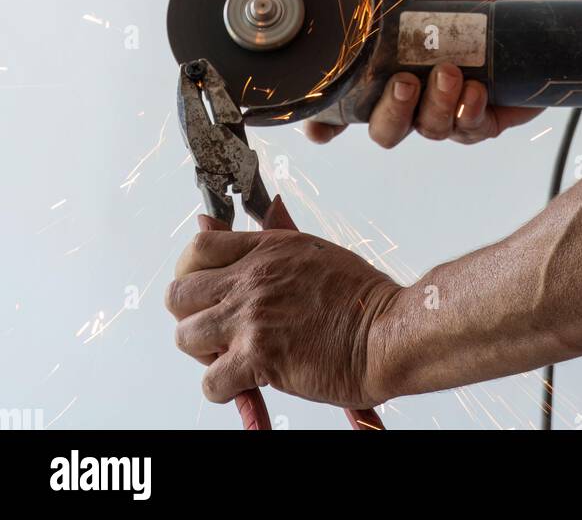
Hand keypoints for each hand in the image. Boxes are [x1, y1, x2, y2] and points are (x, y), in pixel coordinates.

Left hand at [165, 207, 399, 409]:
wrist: (386, 332)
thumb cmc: (360, 296)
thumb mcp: (315, 250)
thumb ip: (280, 233)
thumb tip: (268, 206)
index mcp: (267, 248)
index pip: (198, 249)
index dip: (189, 272)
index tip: (200, 290)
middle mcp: (252, 279)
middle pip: (178, 294)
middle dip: (190, 316)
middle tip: (213, 329)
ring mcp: (252, 318)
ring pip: (186, 338)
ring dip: (204, 354)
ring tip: (228, 358)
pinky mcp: (259, 357)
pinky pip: (210, 382)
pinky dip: (223, 391)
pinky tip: (245, 384)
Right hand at [303, 0, 540, 148]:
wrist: (531, 14)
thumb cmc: (477, 3)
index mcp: (391, 71)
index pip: (348, 108)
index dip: (328, 124)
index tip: (317, 127)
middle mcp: (415, 99)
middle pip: (384, 131)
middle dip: (391, 113)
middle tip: (406, 81)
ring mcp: (448, 114)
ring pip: (427, 130)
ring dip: (435, 103)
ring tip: (450, 70)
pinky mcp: (482, 122)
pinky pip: (468, 131)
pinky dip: (468, 111)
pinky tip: (476, 90)